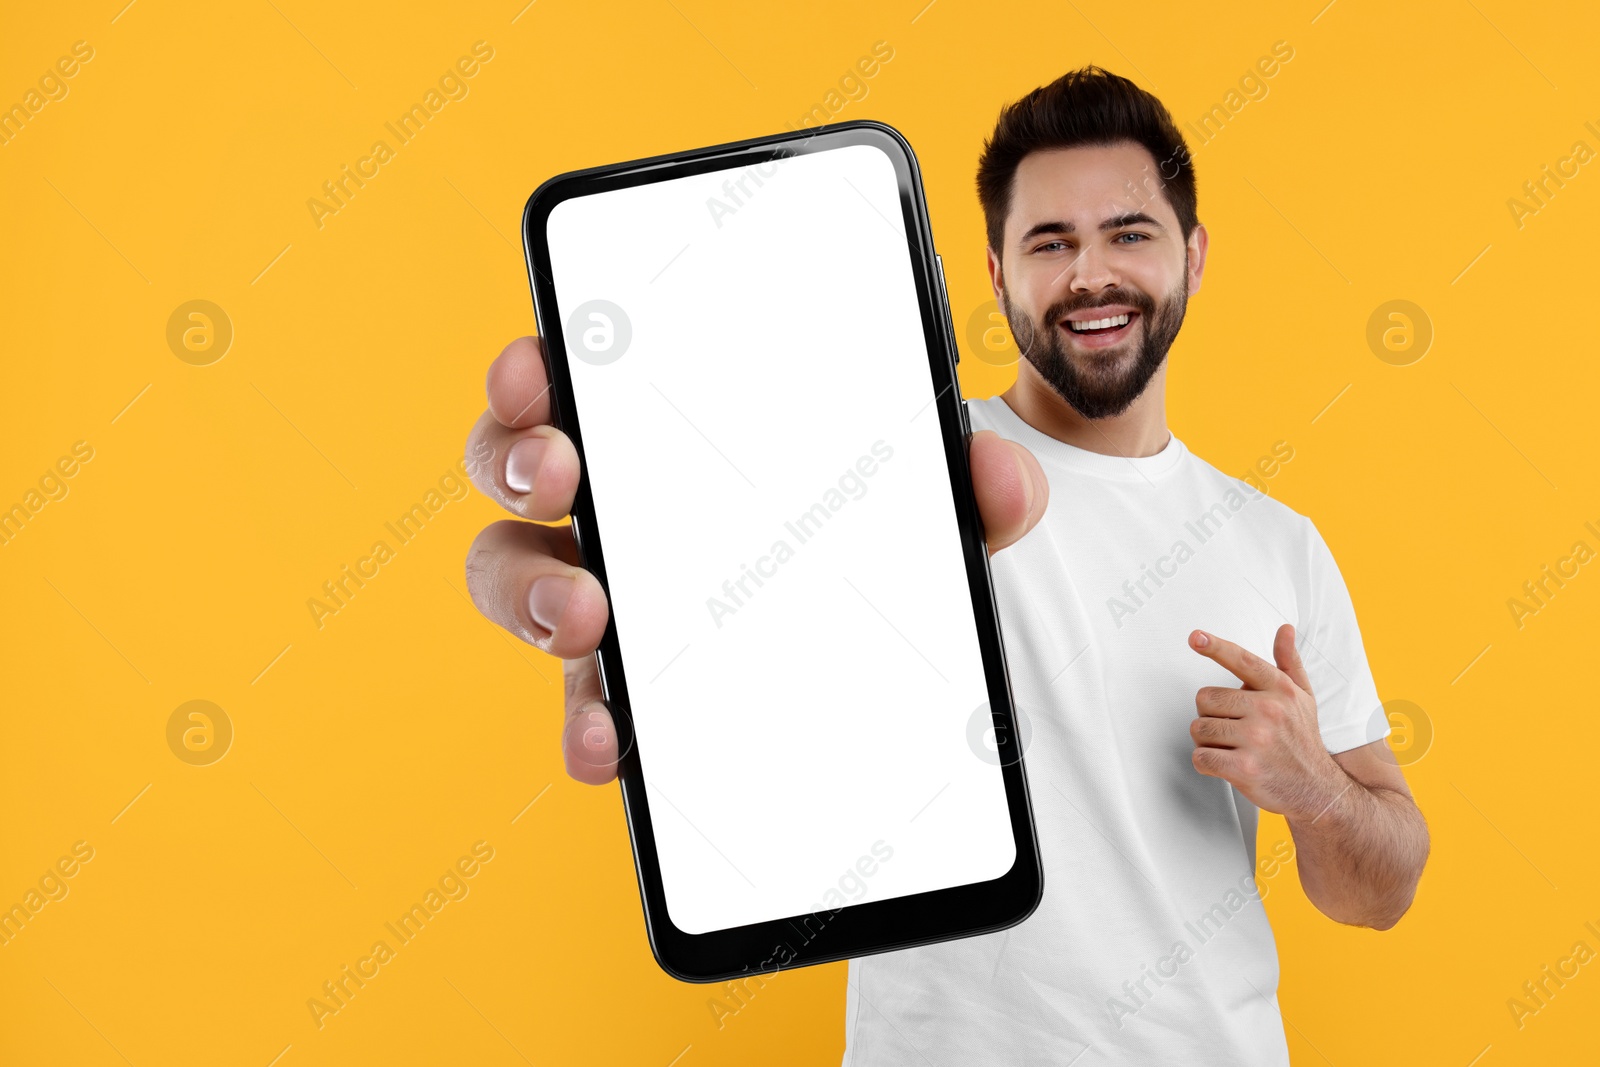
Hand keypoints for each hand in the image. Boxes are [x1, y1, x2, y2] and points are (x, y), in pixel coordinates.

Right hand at [463, 336, 1050, 784]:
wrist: (883, 665)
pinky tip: (609, 742)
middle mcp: (617, 507)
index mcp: (671, 433)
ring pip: (514, 580)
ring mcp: (606, 599)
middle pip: (516, 465)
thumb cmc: (870, 540)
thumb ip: (968, 484)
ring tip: (585, 616)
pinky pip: (578, 700)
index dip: (534, 366)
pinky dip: (584, 721)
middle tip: (560, 472)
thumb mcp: (926, 505)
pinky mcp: (622, 690)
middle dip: (514, 459)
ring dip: (529, 590)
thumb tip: (1004, 480)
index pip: (577, 377)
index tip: (540, 369)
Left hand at [1187, 624, 1347, 819]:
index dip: (1215, 647)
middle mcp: (1269, 710)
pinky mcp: (1244, 768)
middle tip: (1233, 729)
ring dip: (1207, 741)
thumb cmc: (1302, 740)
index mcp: (1280, 690)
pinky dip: (1205, 763)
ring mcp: (1257, 740)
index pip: (1242, 660)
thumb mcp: (1303, 698)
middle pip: (1204, 699)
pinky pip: (1200, 757)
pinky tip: (1225, 764)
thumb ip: (1289, 663)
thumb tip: (1285, 629)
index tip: (1195, 637)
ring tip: (1232, 748)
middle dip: (1210, 715)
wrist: (1318, 790)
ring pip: (1198, 729)